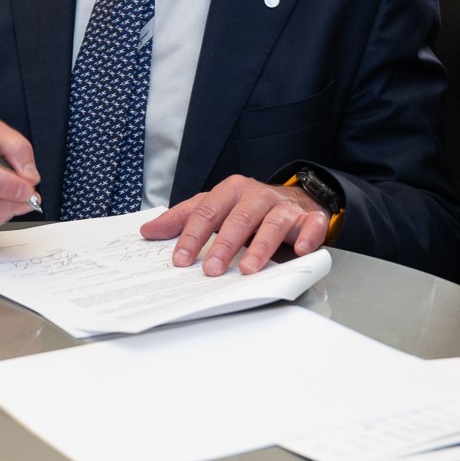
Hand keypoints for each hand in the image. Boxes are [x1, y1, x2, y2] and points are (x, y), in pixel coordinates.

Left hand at [141, 175, 329, 276]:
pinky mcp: (308, 218)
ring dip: (260, 247)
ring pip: (272, 224)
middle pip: (238, 218)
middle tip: (211, 269)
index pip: (207, 211)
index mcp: (231, 191)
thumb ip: (182, 219)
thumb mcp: (213, 208)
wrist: (293, 198)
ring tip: (248, 269)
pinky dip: (308, 237)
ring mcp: (284, 206)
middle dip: (224, 245)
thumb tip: (148, 231)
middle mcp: (257, 196)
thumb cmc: (246, 207)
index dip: (193, 236)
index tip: (180, 259)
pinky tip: (299, 251)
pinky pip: (311, 225)